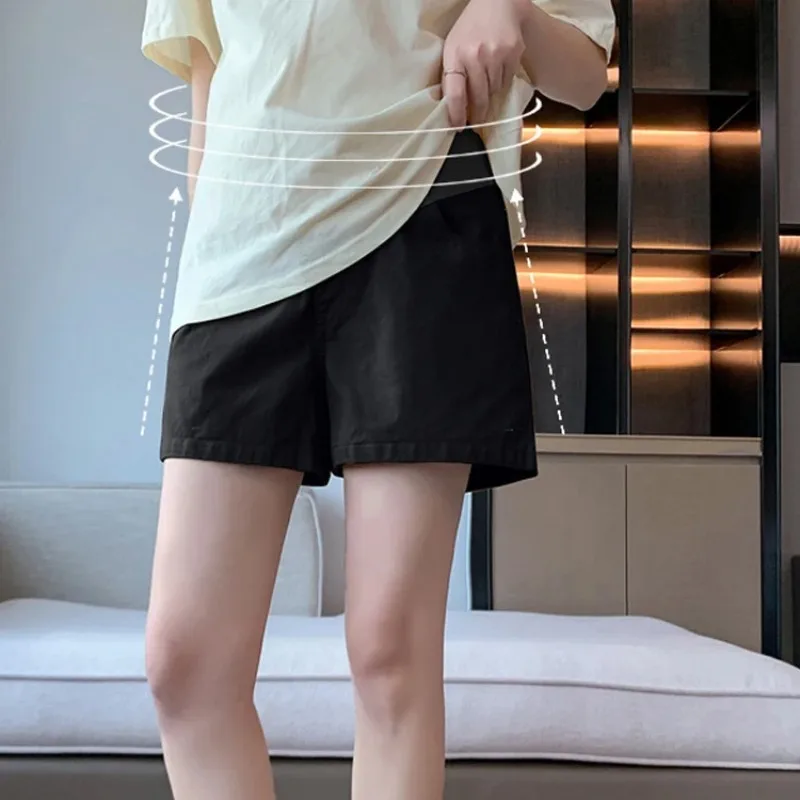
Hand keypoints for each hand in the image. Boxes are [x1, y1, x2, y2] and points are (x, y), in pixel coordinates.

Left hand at [442, 0, 527, 129]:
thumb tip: (451, 107)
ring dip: (490, 93)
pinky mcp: (513, 53)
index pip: (455, 94)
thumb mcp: (453, 48)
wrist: (498, 4)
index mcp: (455, 55)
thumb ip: (451, 75)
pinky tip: (498, 69)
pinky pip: (507, 80)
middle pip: (479, 98)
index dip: (457, 114)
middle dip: (478, 113)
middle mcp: (475, 56)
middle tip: (477, 121)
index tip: (458, 127)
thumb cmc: (470, 30)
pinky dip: (502, 81)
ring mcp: (496, 55)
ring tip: (487, 83)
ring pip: (494, 91)